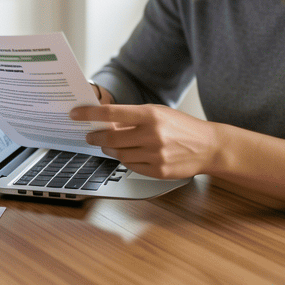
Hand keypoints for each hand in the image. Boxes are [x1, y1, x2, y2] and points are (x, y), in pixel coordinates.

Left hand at [70, 103, 218, 178]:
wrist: (209, 146)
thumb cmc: (182, 127)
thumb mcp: (158, 113)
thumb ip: (133, 117)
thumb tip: (105, 121)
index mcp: (151, 115)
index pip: (111, 113)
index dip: (89, 114)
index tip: (75, 114)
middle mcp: (152, 135)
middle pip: (111, 137)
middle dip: (95, 136)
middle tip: (89, 135)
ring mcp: (155, 155)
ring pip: (119, 154)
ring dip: (110, 149)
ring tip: (110, 144)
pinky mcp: (158, 171)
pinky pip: (131, 166)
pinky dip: (126, 159)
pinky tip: (129, 153)